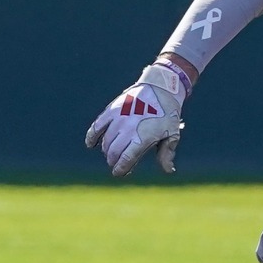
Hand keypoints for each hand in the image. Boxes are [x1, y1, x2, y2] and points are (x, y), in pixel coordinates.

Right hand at [86, 61, 187, 175]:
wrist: (160, 89)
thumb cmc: (168, 115)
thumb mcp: (172, 135)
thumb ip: (166, 154)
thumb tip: (168, 171)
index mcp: (143, 138)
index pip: (126, 159)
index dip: (120, 169)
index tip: (118, 173)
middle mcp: (128, 129)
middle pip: (114, 152)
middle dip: (113, 161)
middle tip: (115, 164)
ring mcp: (119, 119)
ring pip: (106, 141)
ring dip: (106, 151)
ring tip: (111, 154)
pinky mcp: (112, 110)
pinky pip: (97, 126)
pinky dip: (92, 136)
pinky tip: (90, 145)